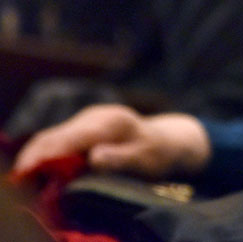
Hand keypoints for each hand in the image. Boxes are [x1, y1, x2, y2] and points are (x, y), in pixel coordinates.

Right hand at [13, 104, 210, 179]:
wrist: (167, 140)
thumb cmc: (158, 154)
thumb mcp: (145, 159)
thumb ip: (120, 158)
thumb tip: (94, 157)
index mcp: (110, 122)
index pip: (70, 137)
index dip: (47, 154)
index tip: (30, 171)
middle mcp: (95, 116)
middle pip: (56, 135)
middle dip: (35, 156)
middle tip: (22, 178)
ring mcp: (88, 119)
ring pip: (53, 136)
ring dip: (37, 155)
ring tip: (26, 177)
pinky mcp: (84, 127)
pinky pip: (59, 138)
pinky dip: (45, 153)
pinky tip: (39, 169)